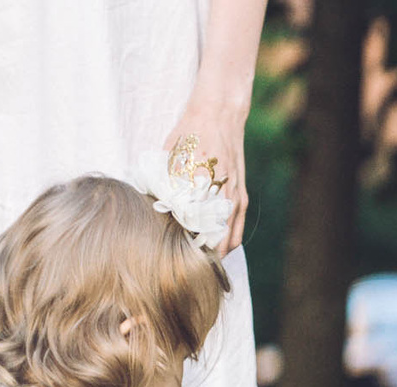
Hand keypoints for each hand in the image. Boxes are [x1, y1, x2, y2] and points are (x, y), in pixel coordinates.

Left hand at [164, 95, 249, 251]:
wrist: (220, 111)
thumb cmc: (192, 128)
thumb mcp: (171, 148)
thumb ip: (165, 175)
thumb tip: (155, 200)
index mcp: (202, 177)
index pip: (193, 217)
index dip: (185, 237)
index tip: (174, 250)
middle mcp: (221, 187)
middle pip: (213, 231)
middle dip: (202, 250)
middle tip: (189, 265)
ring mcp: (234, 191)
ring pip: (228, 231)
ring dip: (218, 248)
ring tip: (206, 263)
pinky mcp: (241, 191)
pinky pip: (238, 223)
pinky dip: (231, 238)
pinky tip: (223, 249)